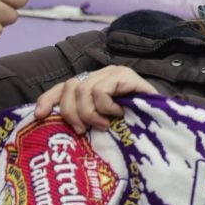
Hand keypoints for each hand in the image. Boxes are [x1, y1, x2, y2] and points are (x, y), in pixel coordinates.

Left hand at [33, 64, 154, 132]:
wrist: (166, 121)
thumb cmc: (136, 127)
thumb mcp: (103, 124)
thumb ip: (85, 120)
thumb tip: (58, 126)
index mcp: (92, 85)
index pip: (62, 87)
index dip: (48, 98)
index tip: (39, 115)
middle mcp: (100, 75)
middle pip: (69, 87)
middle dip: (71, 113)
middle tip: (83, 131)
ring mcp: (112, 73)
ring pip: (83, 90)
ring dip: (90, 113)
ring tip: (105, 124)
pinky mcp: (124, 74)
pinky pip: (101, 91)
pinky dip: (106, 107)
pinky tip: (119, 113)